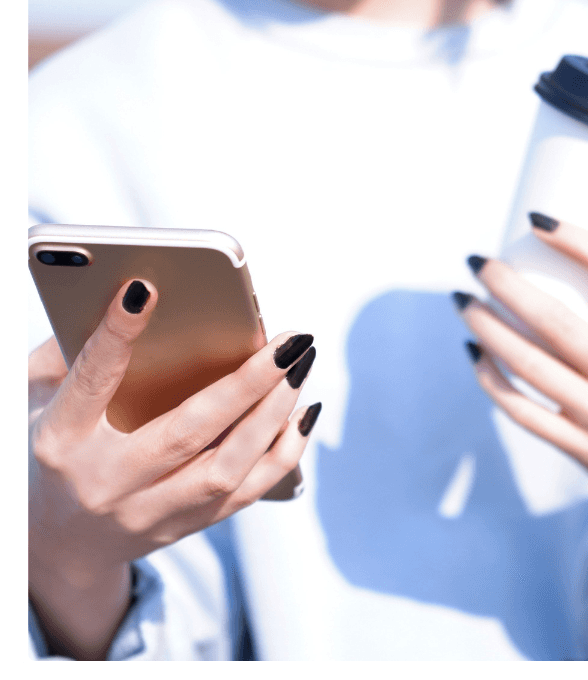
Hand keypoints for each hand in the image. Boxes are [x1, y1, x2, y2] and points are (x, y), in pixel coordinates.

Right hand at [28, 279, 320, 659]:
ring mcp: (149, 512)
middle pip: (184, 433)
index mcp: (62, 442)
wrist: (62, 544)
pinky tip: (302, 413)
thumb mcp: (38, 403)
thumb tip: (122, 299)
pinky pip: (248, 492)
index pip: (90, 383)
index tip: (146, 289)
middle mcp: (107, 483)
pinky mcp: (187, 525)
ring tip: (301, 368)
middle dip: (246, 383)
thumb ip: (66, 354)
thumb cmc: (61, 453)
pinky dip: (284, 451)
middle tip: (289, 342)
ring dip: (274, 414)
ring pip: (226, 468)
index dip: (115, 336)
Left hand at [454, 215, 587, 536]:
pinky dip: (490, 379)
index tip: (539, 221)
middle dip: (507, 286)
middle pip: (559, 323)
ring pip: (530, 366)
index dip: (584, 243)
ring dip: (486, 328)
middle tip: (478, 262)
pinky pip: (522, 410)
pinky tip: (473, 350)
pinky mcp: (581, 448)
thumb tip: (557, 252)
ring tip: (461, 300)